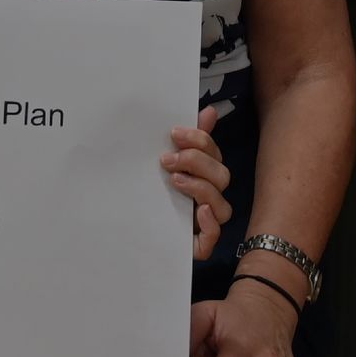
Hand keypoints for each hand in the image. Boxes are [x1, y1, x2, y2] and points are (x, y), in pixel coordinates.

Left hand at [162, 104, 230, 260]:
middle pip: (221, 177)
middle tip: (168, 160)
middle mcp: (210, 198)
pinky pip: (214, 236)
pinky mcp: (199, 244)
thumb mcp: (167, 163)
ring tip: (175, 181)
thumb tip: (209, 111)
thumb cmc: (154, 193)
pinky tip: (199, 212)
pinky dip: (210, 223)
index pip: (214, 154)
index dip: (199, 140)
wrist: (133, 229)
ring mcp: (207, 222)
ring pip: (222, 207)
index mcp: (204, 176)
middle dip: (196, 163)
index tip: (174, 133)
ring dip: (201, 188)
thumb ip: (188, 139)